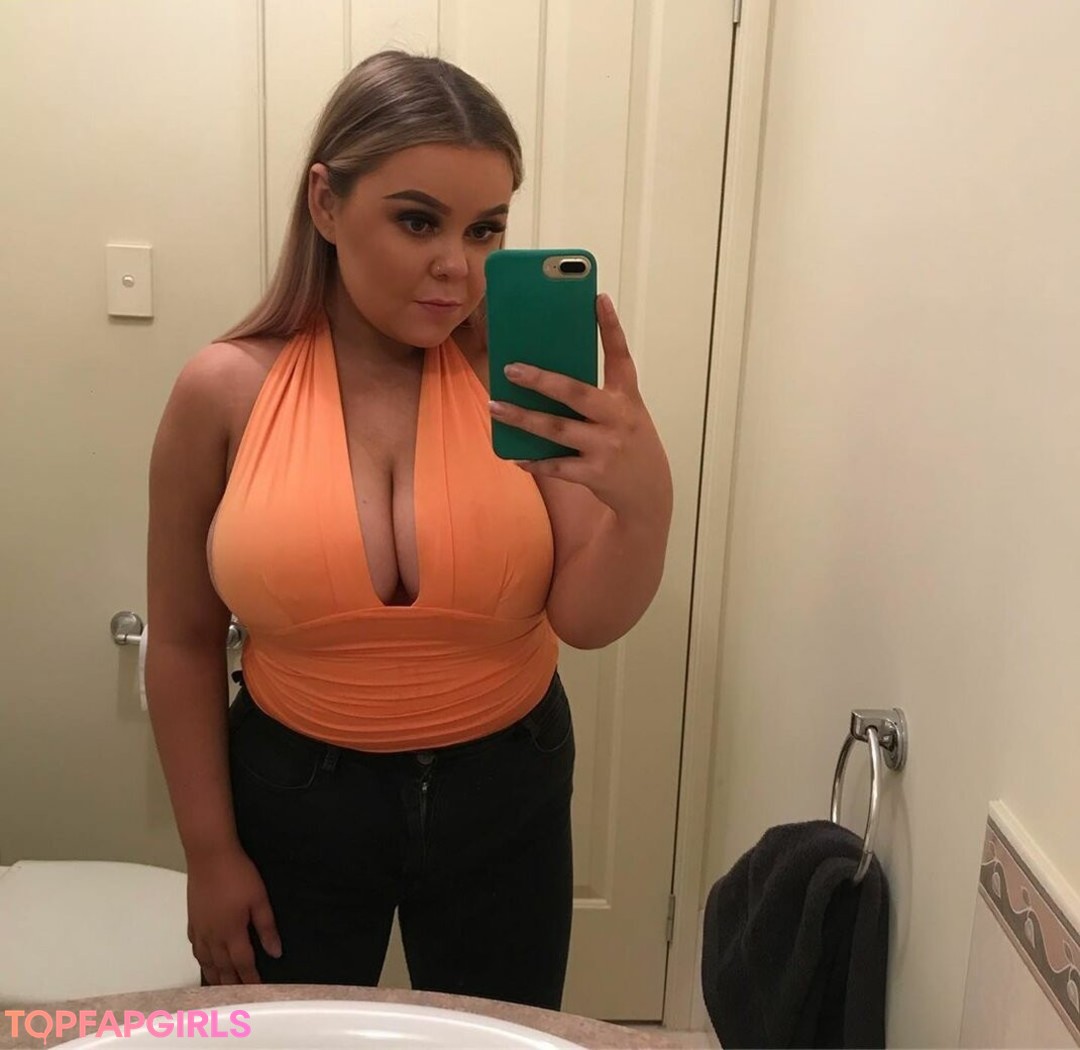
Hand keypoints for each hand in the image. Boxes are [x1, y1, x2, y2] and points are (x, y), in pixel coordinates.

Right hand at [186, 844, 280, 984]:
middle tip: (239, 995)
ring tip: (220, 987)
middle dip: (231, 982)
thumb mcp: (259, 899)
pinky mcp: (192, 920)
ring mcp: (200, 929)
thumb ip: (267, 927)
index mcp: (232, 933)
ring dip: (214, 975)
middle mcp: (213, 936)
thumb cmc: (238, 875)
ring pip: (206, 960)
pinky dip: (201, 959)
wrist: (210, 856)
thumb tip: (275, 952)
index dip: (250, 978)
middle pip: (222, 966)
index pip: (243, 963)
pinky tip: (204, 960)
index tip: (257, 990)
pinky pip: (195, 947)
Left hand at [488, 294, 671, 523]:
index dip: (610, 327)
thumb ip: (596, 396)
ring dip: (522, 419)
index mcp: (627, 397)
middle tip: (510, 368)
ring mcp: (606, 447)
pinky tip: (516, 455)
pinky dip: (535, 461)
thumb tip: (546, 378)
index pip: (620, 356)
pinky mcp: (595, 474)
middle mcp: (618, 419)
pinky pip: (557, 466)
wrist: (650, 492)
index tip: (597, 298)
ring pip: (557, 429)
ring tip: (496, 407)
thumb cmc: (628, 442)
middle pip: (576, 393)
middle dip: (541, 380)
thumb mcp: (624, 414)